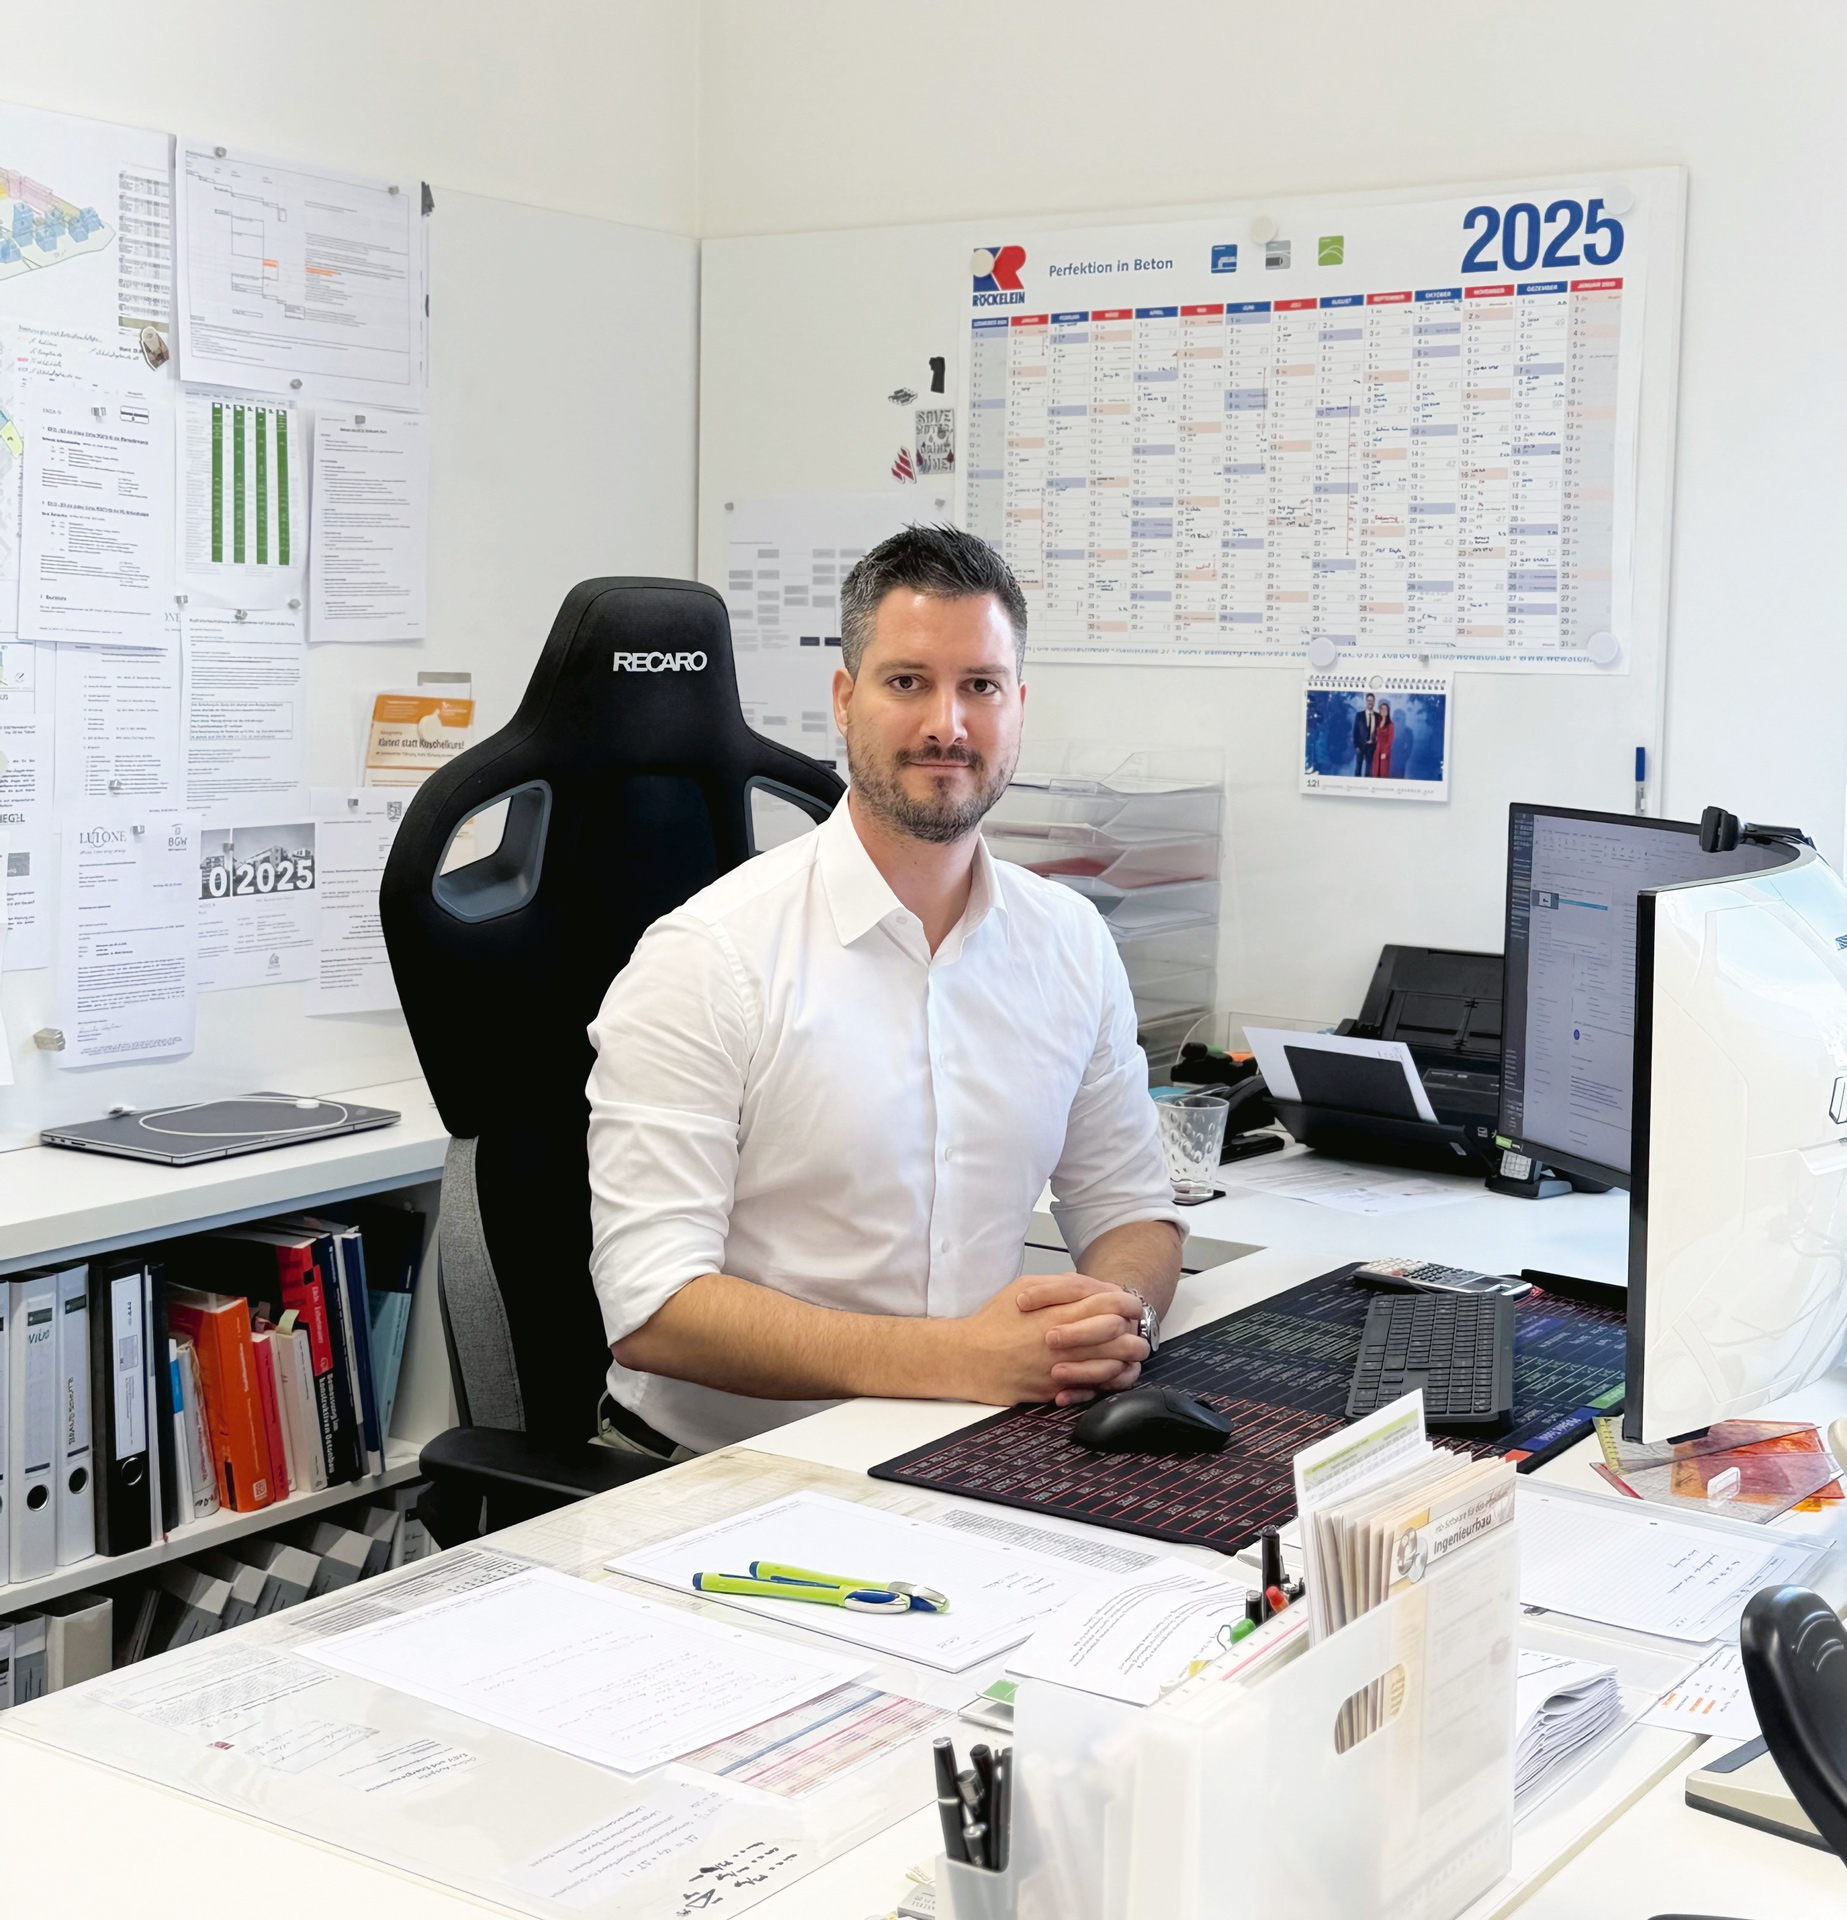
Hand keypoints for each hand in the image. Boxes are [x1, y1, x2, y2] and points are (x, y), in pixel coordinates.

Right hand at [945, 1274, 1147, 1408]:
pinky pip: (1095, 1390)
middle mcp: (1065, 1345)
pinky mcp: (1057, 1392)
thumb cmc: (993, 1322)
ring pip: (1114, 1368)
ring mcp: (1063, 1371)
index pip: (1111, 1306)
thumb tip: (1093, 1286)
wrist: (968, 1359)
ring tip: (1128, 1352)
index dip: (1127, 1303)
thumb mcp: (1024, 1286)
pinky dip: (1108, 1381)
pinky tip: (1110, 1372)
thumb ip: (1062, 1285)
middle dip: (1135, 1333)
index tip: (1128, 1305)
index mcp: (1059, 1315)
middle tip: (1135, 1330)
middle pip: (1121, 1339)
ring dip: (1126, 1359)